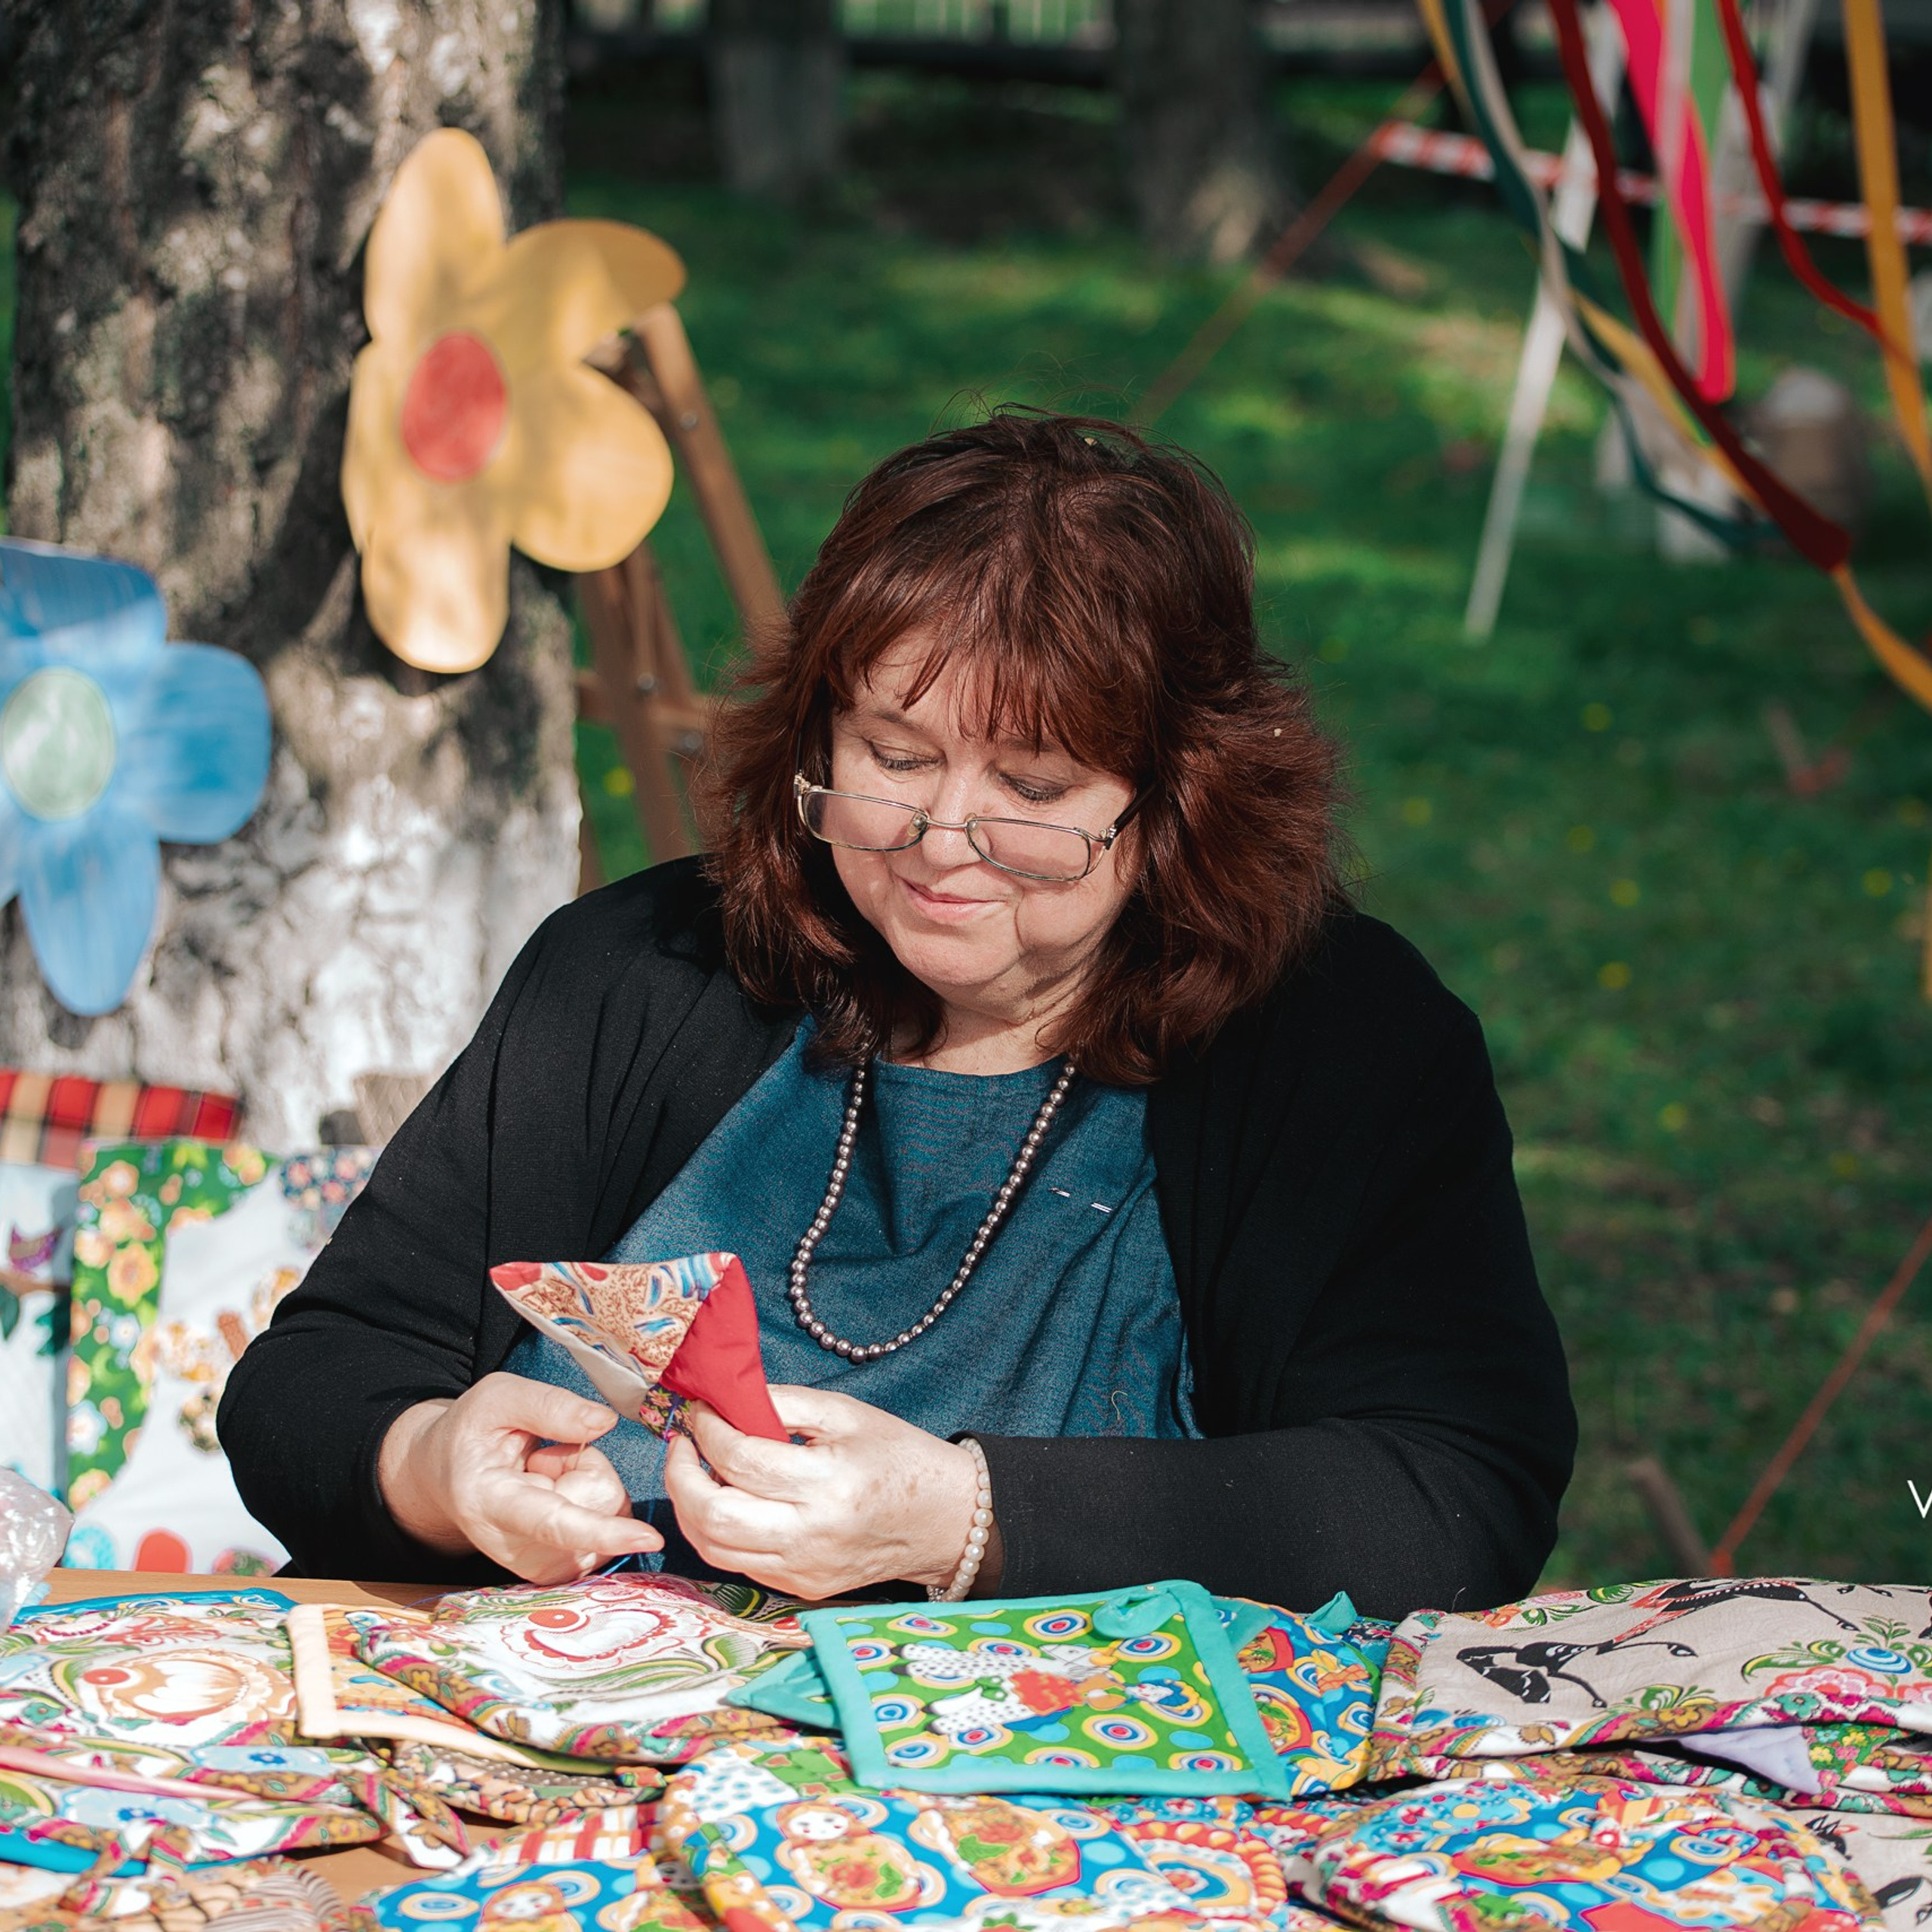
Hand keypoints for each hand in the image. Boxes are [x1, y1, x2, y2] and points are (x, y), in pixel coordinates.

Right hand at [378, 1372, 662, 1584]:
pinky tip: (556, 1495)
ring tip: (545, 1474)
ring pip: (607, 1515)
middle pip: (598, 1505)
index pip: (553, 1524)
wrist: (444, 1474)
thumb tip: (603, 1422)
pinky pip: (608, 1532)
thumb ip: (548, 1405)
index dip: (602, 1531)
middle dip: (588, 1465)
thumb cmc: (472, 1432)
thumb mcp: (497, 1397)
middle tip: (545, 1454)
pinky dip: (593, 1504)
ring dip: (589, 1484)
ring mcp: (535, 1565)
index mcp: (490, 1502)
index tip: (649, 1537)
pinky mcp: (555, 1569)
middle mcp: (511, 1548)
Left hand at [663, 1385, 990, 1600]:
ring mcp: (804, 1569)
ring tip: (694, 1471)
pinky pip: (738, 1563)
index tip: (698, 1410)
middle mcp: (811, 1535)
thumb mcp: (845, 1413)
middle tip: (681, 1444)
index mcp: (828, 1483)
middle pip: (715, 1516)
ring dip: (690, 1508)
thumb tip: (724, 1398)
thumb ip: (782, 1402)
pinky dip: (718, 1531)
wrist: (944, 1519)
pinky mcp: (802, 1586)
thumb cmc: (897, 1456)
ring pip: (714, 1548)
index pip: (742, 1460)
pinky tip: (726, 1500)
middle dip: (680, 1477)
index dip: (706, 1431)